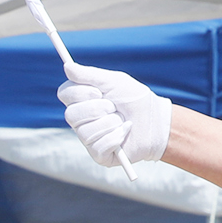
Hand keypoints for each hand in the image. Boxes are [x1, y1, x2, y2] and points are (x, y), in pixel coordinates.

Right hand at [56, 64, 171, 167]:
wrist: (157, 121)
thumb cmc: (135, 100)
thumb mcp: (114, 81)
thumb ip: (90, 75)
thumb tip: (67, 66)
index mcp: (82, 100)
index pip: (64, 94)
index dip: (79, 92)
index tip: (98, 91)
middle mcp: (81, 120)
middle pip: (70, 115)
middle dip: (97, 109)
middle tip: (113, 107)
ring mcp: (89, 139)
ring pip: (85, 132)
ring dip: (110, 123)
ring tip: (122, 120)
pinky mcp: (100, 155)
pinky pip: (98, 147)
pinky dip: (116, 137)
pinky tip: (125, 132)